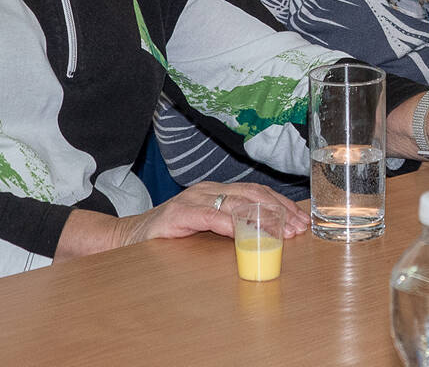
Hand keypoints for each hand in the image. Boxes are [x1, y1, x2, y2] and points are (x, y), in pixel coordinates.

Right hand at [56, 182, 308, 257]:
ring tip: (281, 232)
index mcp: (217, 191)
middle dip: (279, 211)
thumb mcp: (206, 229)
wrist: (128, 236)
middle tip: (297, 228)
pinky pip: (211, 217)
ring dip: (263, 219)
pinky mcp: (179, 213)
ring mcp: (194, 199)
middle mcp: (208, 190)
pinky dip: (231, 224)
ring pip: (237, 203)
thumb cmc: (170, 236)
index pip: (258, 193)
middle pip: (253, 195)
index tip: (300, 221)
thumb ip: (230, 227)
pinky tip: (246, 233)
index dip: (282, 205)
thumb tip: (269, 237)